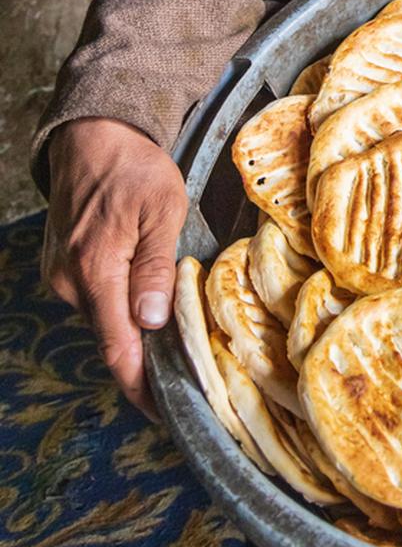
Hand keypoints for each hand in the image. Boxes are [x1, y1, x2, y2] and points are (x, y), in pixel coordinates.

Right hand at [42, 118, 188, 419]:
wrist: (91, 133)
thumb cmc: (132, 166)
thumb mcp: (161, 210)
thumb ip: (154, 267)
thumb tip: (150, 321)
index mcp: (95, 272)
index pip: (117, 349)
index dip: (142, 387)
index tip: (167, 412)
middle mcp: (71, 282)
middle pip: (112, 338)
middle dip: (148, 360)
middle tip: (192, 372)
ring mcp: (62, 275)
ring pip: (106, 318)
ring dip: (136, 328)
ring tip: (178, 333)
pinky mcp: (64, 267)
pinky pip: (97, 299)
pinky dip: (122, 305)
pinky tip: (149, 299)